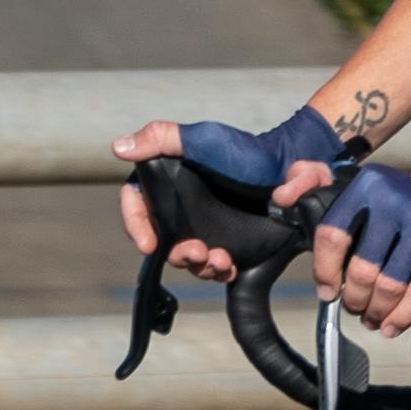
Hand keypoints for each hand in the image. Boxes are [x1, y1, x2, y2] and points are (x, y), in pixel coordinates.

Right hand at [118, 105, 342, 272]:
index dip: (136, 225)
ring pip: (189, 257)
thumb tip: (119, 147)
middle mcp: (182, 209)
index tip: (147, 243)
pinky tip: (229, 267)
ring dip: (199, 265)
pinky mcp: (231, 243)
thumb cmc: (245, 149)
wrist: (291, 165)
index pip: (137, 206)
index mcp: (167, 184)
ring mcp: (206, 227)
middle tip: (198, 251)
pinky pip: (216, 266)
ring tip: (219, 259)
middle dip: (177, 253)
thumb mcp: (202, 139)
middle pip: (163, 240)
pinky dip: (219, 271)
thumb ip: (161, 137)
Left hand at [309, 130, 410, 334]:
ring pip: (389, 285)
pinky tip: (393, 325)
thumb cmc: (399, 198)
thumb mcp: (355, 181)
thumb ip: (310, 181)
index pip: (332, 236)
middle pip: (362, 269)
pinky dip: (404, 316)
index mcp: (368, 186)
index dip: (324, 272)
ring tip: (371, 318)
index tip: (327, 292)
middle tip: (354, 308)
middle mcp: (396, 201)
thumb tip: (282, 197)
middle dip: (353, 298)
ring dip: (376, 311)